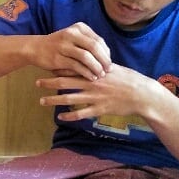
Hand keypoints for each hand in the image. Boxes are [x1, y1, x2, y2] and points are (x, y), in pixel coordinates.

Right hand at [26, 22, 112, 80]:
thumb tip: (108, 58)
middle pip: (94, 47)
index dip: (106, 53)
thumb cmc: (60, 46)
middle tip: (109, 70)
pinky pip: (76, 66)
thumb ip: (89, 45)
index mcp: (79, 27)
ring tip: (100, 75)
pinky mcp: (58, 57)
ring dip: (96, 67)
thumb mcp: (75, 39)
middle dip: (104, 60)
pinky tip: (91, 78)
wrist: (36, 48)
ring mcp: (64, 45)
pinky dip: (86, 73)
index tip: (109, 63)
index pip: (99, 40)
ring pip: (86, 56)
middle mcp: (71, 33)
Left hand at [36, 64, 151, 120]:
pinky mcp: (99, 109)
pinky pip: (81, 114)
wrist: (141, 94)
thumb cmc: (129, 79)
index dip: (58, 68)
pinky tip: (60, 117)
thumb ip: (99, 66)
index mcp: (94, 71)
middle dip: (49, 83)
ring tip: (41, 101)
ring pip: (69, 99)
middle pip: (65, 83)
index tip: (46, 66)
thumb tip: (89, 60)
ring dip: (54, 100)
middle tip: (36, 82)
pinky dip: (70, 116)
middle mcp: (92, 83)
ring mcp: (95, 97)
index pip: (72, 68)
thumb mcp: (113, 68)